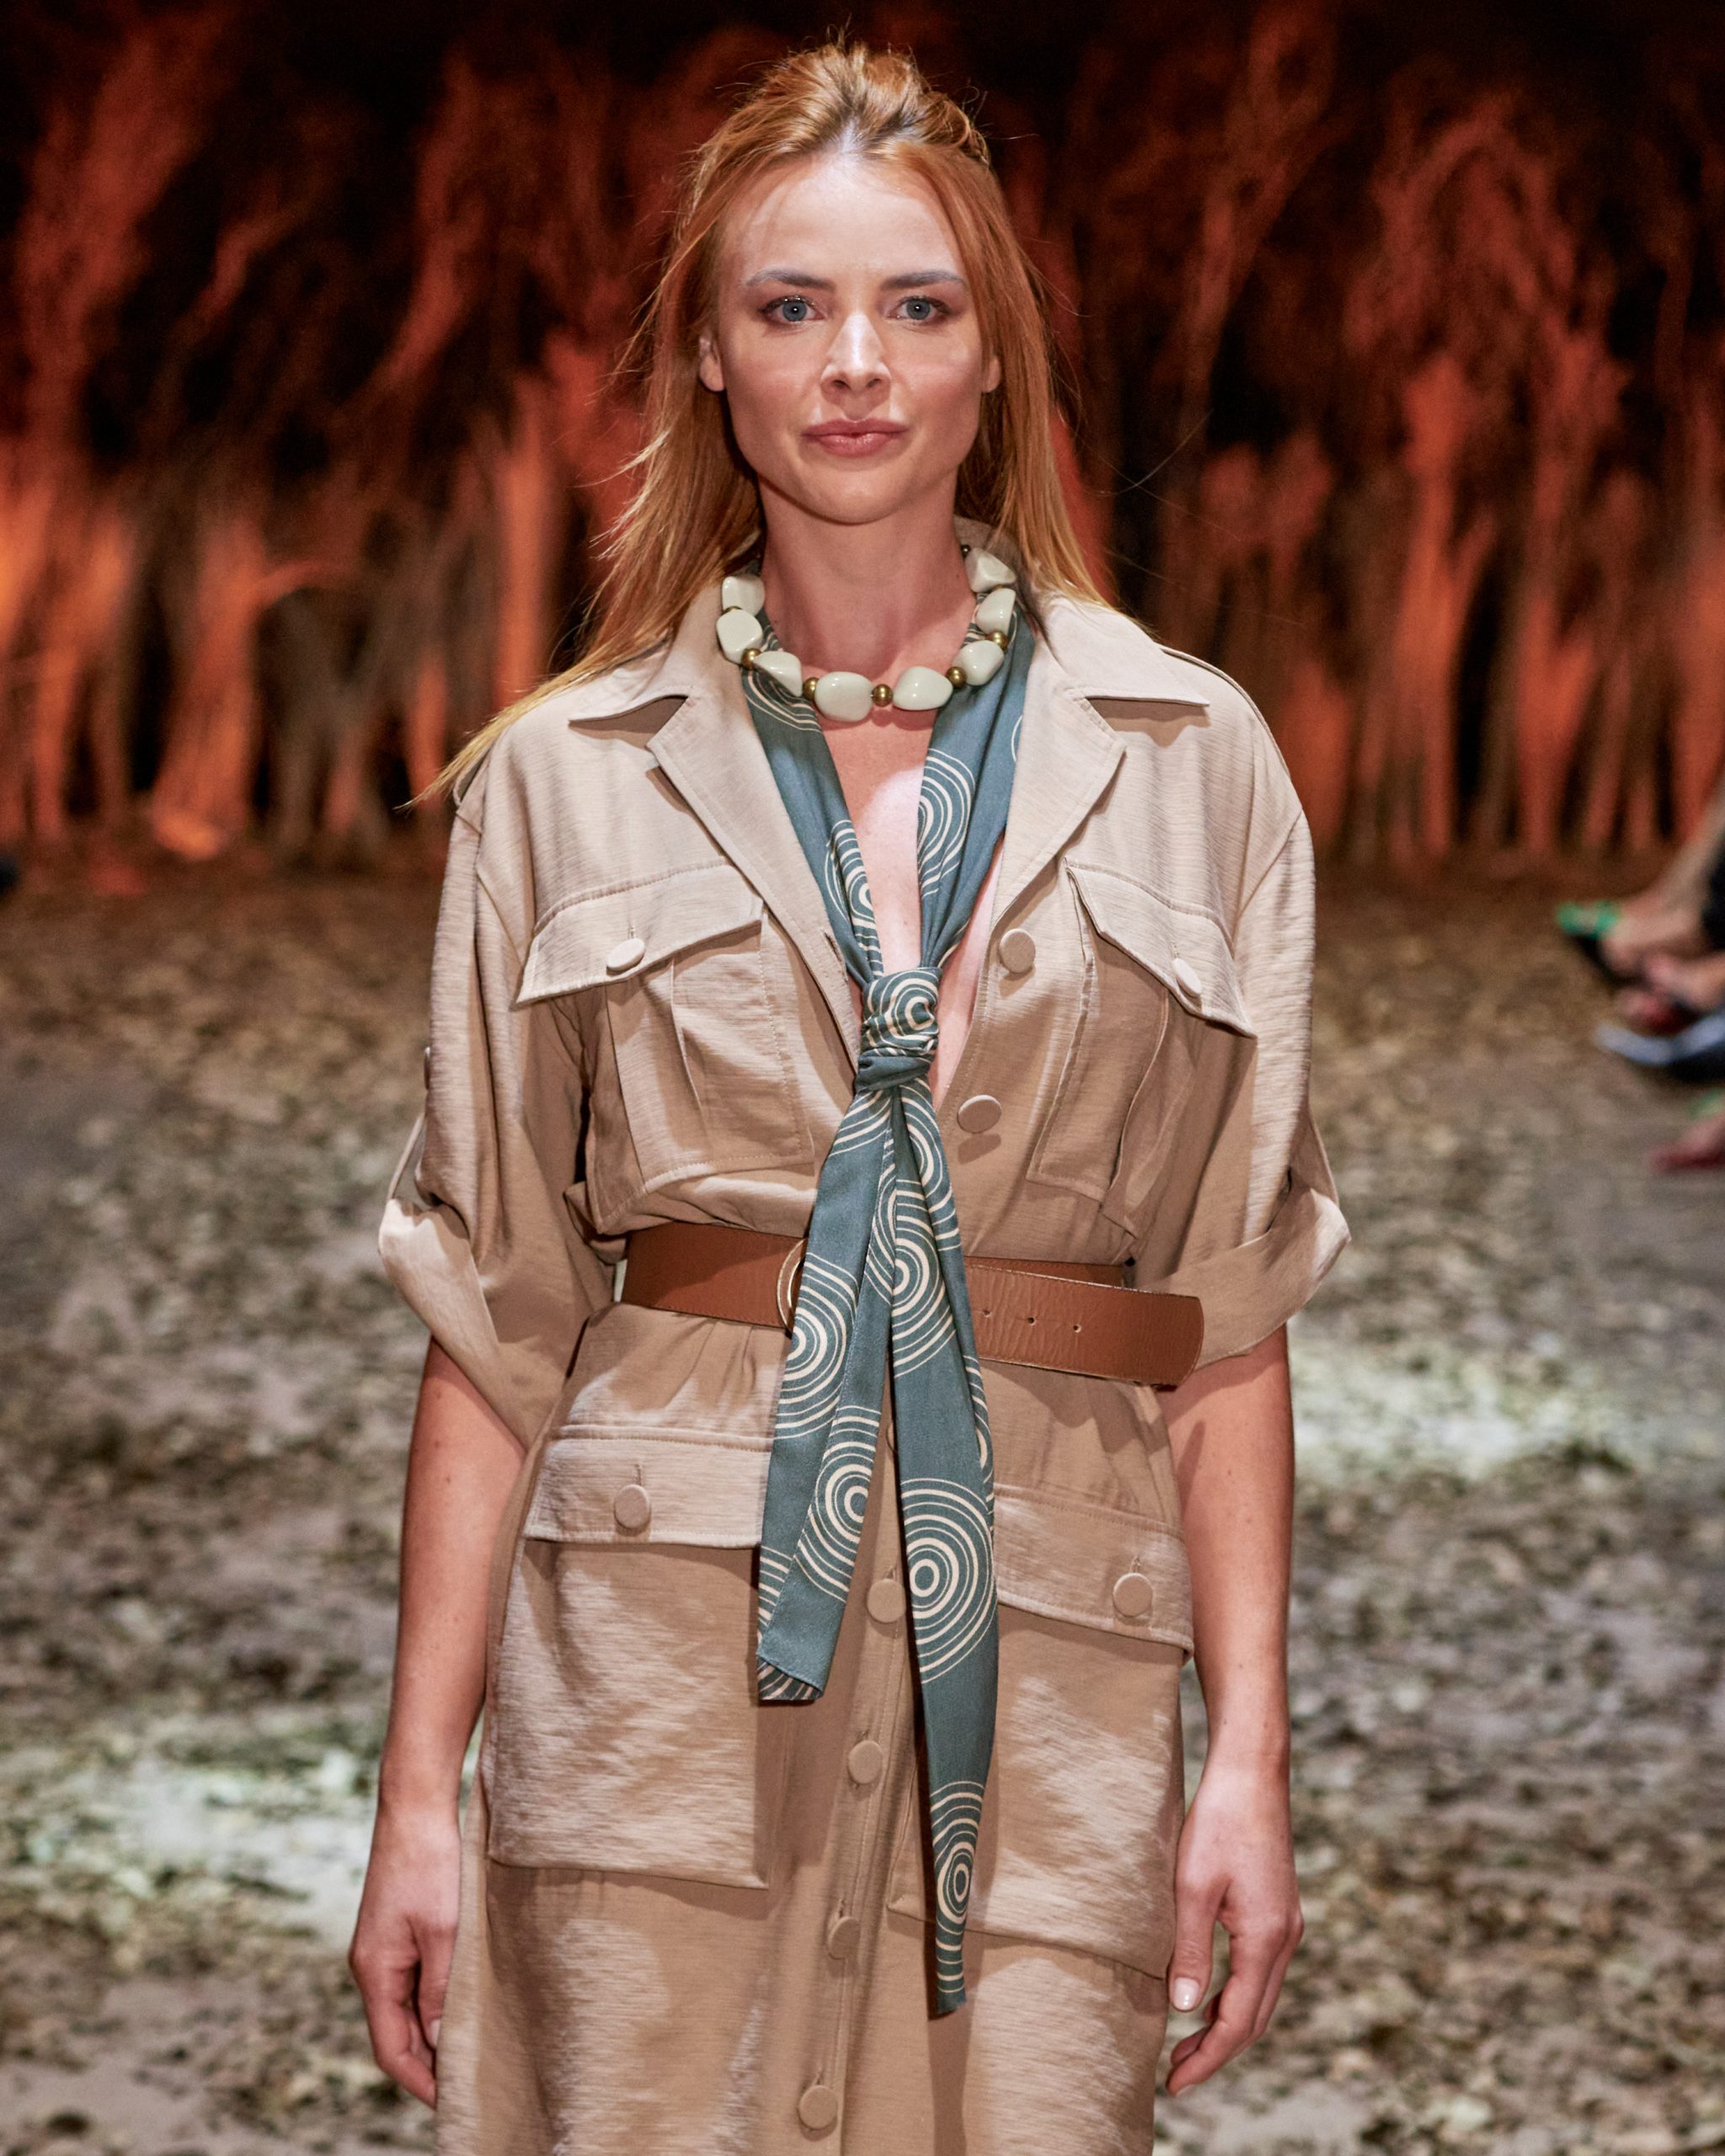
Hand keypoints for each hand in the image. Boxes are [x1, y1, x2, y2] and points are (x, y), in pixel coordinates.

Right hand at [349, 1797, 462, 2107]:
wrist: (416, 1805)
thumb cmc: (430, 1863)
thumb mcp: (443, 1930)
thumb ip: (441, 1989)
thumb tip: (442, 2044)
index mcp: (375, 1972)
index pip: (391, 2049)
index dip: (420, 2081)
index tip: (453, 2104)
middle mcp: (373, 1965)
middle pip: (398, 2032)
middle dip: (429, 2062)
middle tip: (471, 2084)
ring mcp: (383, 1948)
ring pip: (407, 2008)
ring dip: (435, 2031)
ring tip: (474, 2051)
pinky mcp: (398, 1930)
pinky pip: (414, 1981)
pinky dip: (435, 2001)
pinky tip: (464, 2003)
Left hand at [1164, 1758, 1302, 2095]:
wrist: (1251, 1772)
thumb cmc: (1217, 1821)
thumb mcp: (1192, 1885)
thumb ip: (1189, 1949)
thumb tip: (1185, 2010)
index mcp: (1266, 1939)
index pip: (1238, 2022)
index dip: (1208, 2059)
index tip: (1176, 2086)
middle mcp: (1285, 1939)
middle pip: (1255, 2018)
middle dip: (1217, 2052)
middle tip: (1175, 2076)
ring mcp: (1287, 1924)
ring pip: (1260, 1997)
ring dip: (1226, 2025)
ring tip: (1185, 2046)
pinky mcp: (1278, 1910)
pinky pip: (1260, 1972)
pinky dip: (1236, 1996)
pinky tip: (1208, 1996)